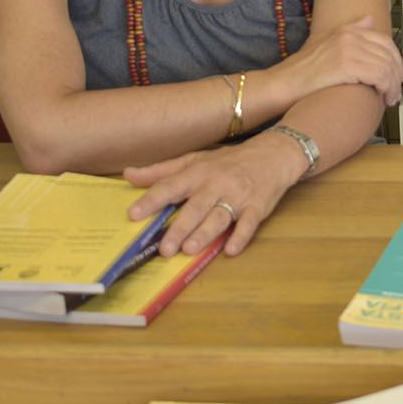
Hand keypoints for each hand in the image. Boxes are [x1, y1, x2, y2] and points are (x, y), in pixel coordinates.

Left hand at [123, 133, 309, 256]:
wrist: (275, 153)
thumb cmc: (229, 161)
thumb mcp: (195, 160)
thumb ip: (162, 171)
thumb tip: (128, 174)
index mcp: (198, 172)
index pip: (171, 186)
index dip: (152, 200)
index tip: (133, 214)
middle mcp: (217, 182)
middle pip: (195, 206)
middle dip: (180, 227)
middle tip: (164, 248)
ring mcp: (239, 195)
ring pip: (219, 216)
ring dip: (204, 233)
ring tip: (189, 250)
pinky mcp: (258, 205)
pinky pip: (249, 222)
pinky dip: (241, 236)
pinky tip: (232, 249)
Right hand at [268, 14, 402, 105]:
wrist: (282, 85)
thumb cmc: (302, 73)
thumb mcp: (327, 46)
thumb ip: (351, 32)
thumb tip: (370, 20)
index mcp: (347, 30)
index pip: (385, 41)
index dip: (396, 60)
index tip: (397, 75)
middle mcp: (349, 36)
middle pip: (389, 54)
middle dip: (396, 75)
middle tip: (395, 91)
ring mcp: (348, 48)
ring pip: (387, 67)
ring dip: (392, 86)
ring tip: (389, 99)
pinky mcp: (347, 65)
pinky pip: (380, 76)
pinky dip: (386, 89)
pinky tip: (382, 98)